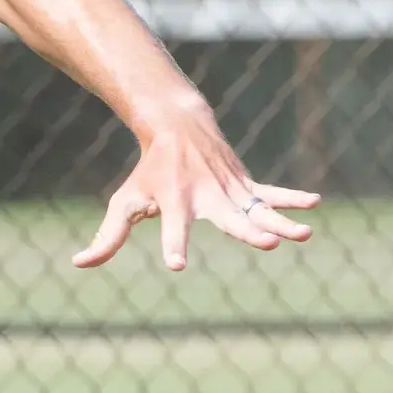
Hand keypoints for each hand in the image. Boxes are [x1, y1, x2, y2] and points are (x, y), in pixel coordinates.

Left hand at [72, 117, 318, 271]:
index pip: (172, 228)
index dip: (173, 245)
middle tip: (267, 244)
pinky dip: (292, 198)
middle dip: (248, 232)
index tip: (177, 265)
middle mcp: (207, 196)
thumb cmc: (149, 173)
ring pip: (259, 209)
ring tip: (304, 234)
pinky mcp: (246, 185)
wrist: (178, 127)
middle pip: (230, 219)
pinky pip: (272, 193)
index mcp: (175, 202)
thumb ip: (108, 237)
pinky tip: (314, 203)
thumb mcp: (125, 202)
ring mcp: (231, 189)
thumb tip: (79, 264)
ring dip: (282, 220)